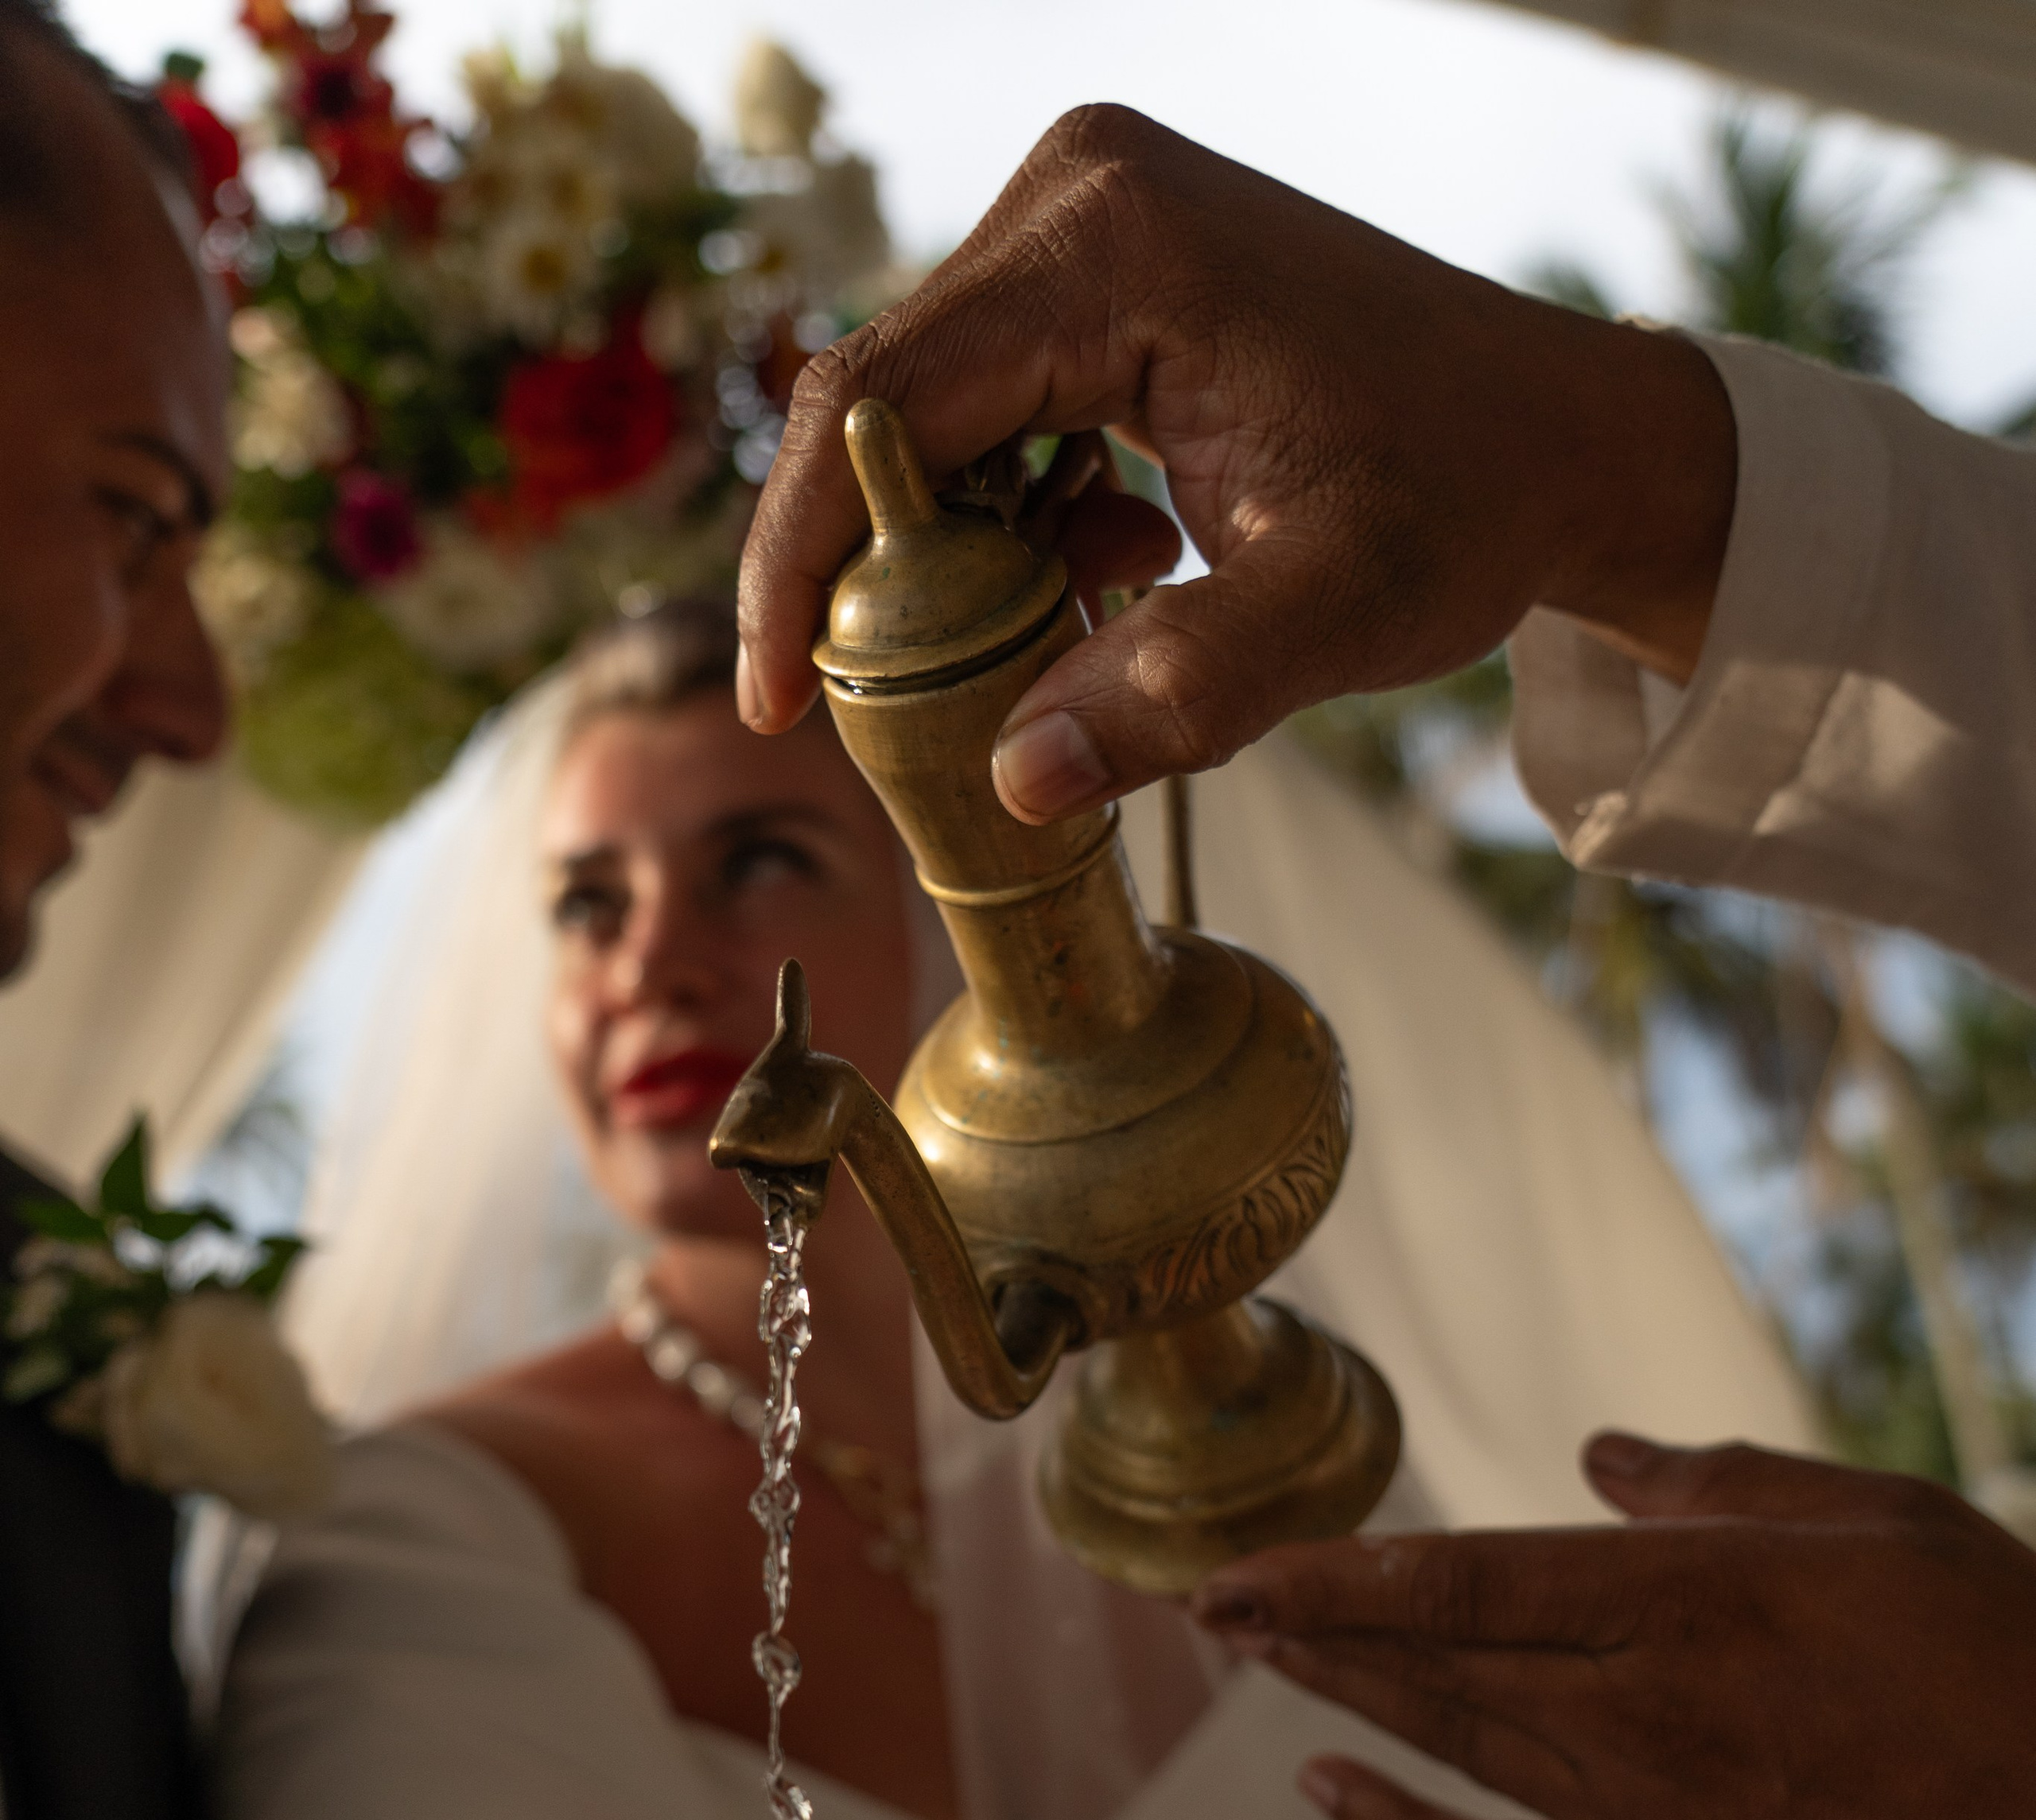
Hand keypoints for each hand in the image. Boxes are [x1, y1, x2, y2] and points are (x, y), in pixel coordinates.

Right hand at [739, 106, 1736, 815]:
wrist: (1560, 434)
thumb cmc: (1466, 496)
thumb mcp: (1331, 614)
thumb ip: (1174, 698)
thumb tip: (1014, 785)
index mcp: (1116, 245)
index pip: (878, 404)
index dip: (800, 561)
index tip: (779, 701)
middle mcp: (1077, 194)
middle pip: (882, 401)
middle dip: (876, 573)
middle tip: (907, 710)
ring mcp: (1083, 217)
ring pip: (925, 410)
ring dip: (952, 548)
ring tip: (1070, 626)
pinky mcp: (1097, 264)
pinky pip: (985, 400)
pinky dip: (1006, 510)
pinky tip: (1110, 565)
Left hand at [1194, 1433, 2035, 1819]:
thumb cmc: (2014, 1657)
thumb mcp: (1881, 1523)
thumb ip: (1719, 1487)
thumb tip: (1599, 1457)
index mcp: (1687, 1599)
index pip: (1456, 1580)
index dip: (1329, 1576)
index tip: (1237, 1566)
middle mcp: (1639, 1713)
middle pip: (1428, 1665)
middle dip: (1306, 1633)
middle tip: (1210, 1604)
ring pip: (1449, 1751)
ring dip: (1340, 1707)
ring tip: (1256, 1664)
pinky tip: (1325, 1797)